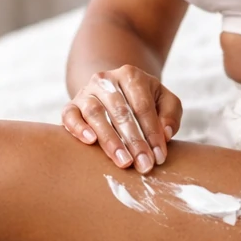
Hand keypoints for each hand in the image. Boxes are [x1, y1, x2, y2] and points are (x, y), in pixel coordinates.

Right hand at [61, 66, 181, 173]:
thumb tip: (165, 134)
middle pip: (120, 111)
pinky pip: (70, 115)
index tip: (159, 157)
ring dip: (110, 140)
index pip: (142, 106)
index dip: (152, 132)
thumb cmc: (143, 101)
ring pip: (95, 113)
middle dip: (134, 141)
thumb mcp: (164, 101)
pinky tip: (90, 141)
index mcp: (131, 75)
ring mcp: (86, 92)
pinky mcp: (71, 105)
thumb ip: (170, 115)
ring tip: (123, 161)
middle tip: (144, 165)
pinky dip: (79, 128)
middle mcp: (105, 80)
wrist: (113, 92)